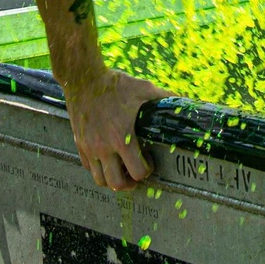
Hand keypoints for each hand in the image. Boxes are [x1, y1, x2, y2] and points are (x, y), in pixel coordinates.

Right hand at [65, 67, 171, 191]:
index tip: (148, 161)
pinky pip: (88, 167)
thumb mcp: (143, 88)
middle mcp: (103, 147)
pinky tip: (107, 158)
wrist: (83, 78)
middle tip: (135, 173)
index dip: (146, 171)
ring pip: (100, 180)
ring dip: (113, 179)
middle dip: (130, 183)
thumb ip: (165, 98)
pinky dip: (98, 168)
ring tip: (121, 170)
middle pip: (117, 184)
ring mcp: (89, 147)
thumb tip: (185, 102)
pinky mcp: (79, 143)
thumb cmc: (114, 84)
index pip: (137, 172)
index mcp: (121, 137)